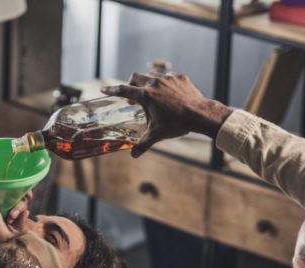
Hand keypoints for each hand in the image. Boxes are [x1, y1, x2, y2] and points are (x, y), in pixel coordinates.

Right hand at [102, 72, 232, 156]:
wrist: (200, 114)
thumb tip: (134, 154)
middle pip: (135, 77)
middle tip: (133, 95)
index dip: (112, 89)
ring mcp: (168, 78)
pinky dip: (164, 83)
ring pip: (151, 75)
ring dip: (147, 82)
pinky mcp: (180, 77)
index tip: (104, 89)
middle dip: (131, 84)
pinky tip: (168, 93)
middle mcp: (155, 83)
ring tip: (151, 94)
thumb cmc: (177, 124)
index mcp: (146, 96)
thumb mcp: (157, 134)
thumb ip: (143, 144)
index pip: (123, 90)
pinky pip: (168, 76)